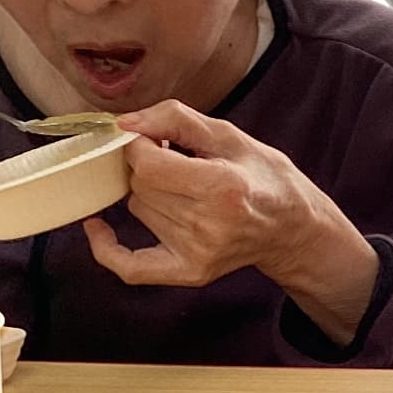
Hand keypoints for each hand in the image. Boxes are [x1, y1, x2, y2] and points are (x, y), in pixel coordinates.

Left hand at [83, 101, 379, 342]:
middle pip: (140, 186)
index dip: (141, 145)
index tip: (156, 140)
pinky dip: (106, 247)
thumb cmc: (266, 178)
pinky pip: (128, 266)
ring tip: (182, 190)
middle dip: (148, 167)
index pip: (148, 164)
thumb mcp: (231, 136)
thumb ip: (176, 119)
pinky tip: (98, 227)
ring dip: (148, 194)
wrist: (294, 229)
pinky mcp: (189, 272)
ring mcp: (198, 253)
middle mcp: (210, 224)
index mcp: (224, 186)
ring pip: (137, 209)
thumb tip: (125, 123)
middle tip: (174, 163)